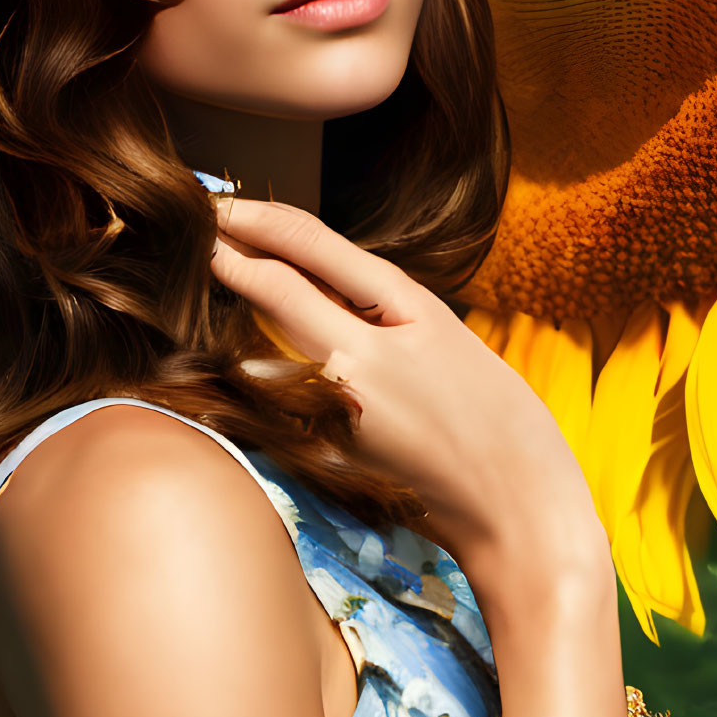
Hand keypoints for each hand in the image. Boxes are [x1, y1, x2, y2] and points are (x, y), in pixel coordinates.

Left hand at [208, 197, 613, 590]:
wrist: (520, 513)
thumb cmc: (501, 421)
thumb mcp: (448, 338)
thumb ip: (381, 306)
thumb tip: (308, 274)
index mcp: (413, 312)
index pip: (312, 246)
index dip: (257, 219)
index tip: (221, 204)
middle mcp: (367, 357)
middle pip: (274, 289)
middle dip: (228, 254)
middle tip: (196, 230)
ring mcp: (341, 409)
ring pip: (265, 344)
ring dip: (239, 317)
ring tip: (216, 285)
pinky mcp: (327, 454)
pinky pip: (279, 397)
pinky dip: (258, 371)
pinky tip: (245, 358)